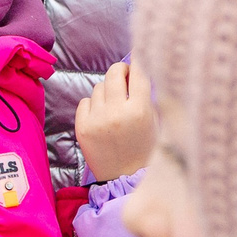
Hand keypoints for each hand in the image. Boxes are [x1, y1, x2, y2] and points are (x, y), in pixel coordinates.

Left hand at [76, 61, 155, 183]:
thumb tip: (139, 70)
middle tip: (124, 77)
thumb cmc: (144, 149)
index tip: (137, 57)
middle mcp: (117, 112)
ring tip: (114, 106)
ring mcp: (97, 120)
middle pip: (114, 73)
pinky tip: (101, 117)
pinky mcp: (82, 127)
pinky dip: (93, 105)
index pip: (139, 73)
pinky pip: (85, 101)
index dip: (138, 62)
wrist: (124, 178)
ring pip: (98, 86)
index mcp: (140, 111)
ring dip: (107, 91)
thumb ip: (147, 97)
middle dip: (120, 70)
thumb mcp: (155, 122)